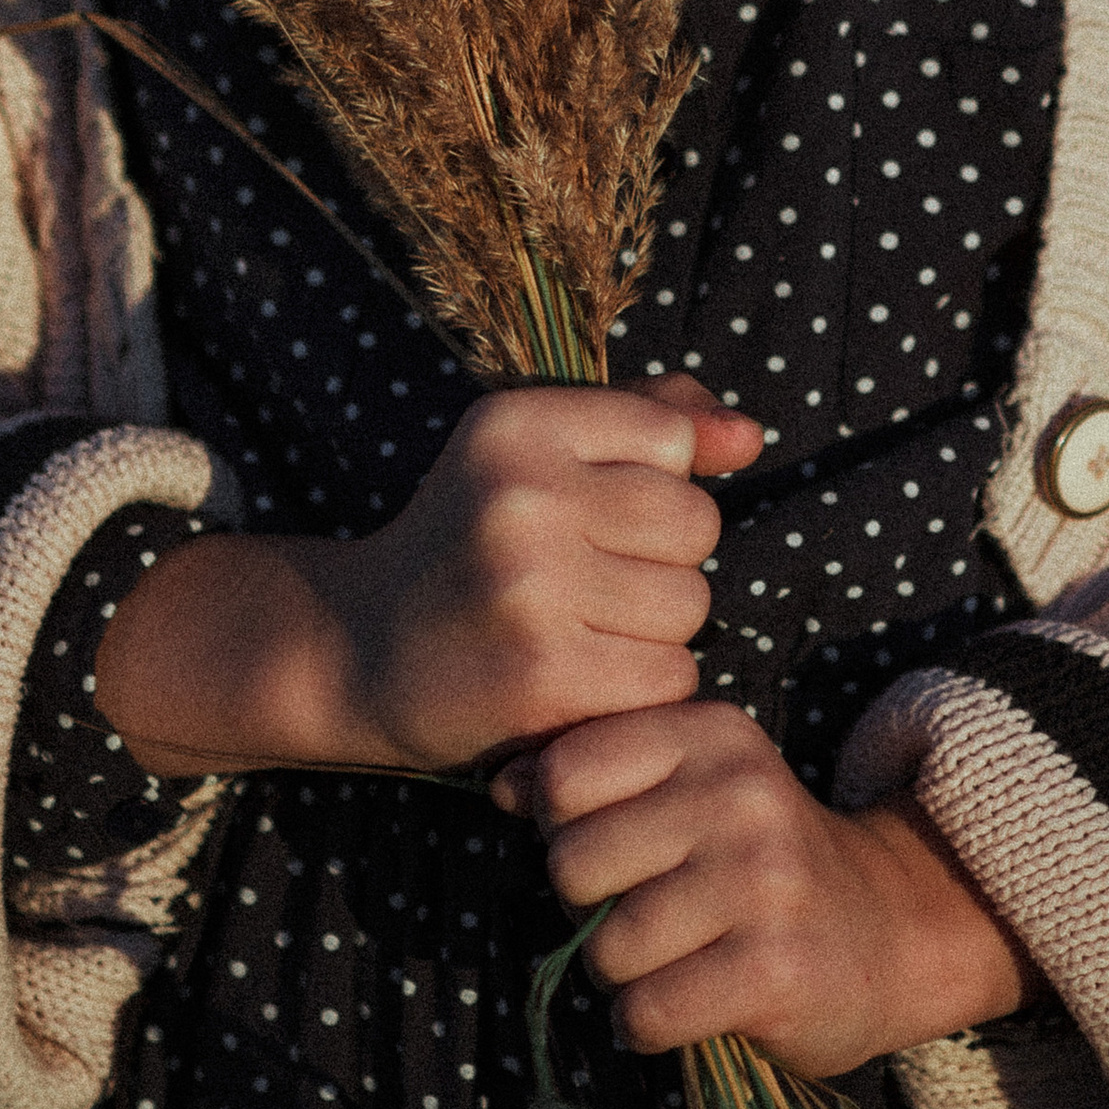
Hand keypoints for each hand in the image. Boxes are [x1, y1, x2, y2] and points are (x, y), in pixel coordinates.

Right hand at [95, 371, 762, 778]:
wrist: (358, 647)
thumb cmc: (473, 537)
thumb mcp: (536, 451)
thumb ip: (650, 421)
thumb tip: (750, 438)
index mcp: (518, 420)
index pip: (673, 440)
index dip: (653, 487)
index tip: (591, 512)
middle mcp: (523, 492)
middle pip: (696, 525)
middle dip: (663, 561)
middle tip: (590, 581)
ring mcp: (531, 587)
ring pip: (690, 607)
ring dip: (657, 631)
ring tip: (584, 628)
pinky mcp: (545, 676)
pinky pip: (670, 678)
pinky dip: (643, 689)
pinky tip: (586, 679)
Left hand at [493, 699, 1037, 1072]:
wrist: (883, 931)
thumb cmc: (755, 857)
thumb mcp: (689, 785)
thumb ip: (596, 771)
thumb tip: (499, 785)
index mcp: (710, 732)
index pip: (569, 770)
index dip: (559, 820)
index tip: (598, 839)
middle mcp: (739, 794)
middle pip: (574, 863)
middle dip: (584, 905)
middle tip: (633, 910)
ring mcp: (762, 882)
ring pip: (608, 946)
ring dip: (620, 972)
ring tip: (664, 959)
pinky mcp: (775, 969)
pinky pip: (649, 1010)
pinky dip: (646, 1024)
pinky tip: (678, 1005)